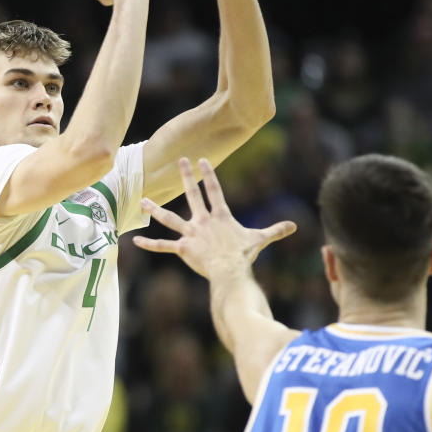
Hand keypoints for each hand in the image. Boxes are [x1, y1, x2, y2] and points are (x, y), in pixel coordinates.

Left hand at [133, 157, 295, 278]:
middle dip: (185, 176)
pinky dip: (150, 243)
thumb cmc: (244, 256)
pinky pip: (163, 245)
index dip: (208, 174)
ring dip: (156, 209)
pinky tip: (136, 240)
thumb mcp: (260, 239)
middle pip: (192, 194)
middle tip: (180, 160)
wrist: (230, 270)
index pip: (214, 190)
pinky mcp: (183, 248)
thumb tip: (295, 226)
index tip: (202, 160)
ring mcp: (191, 233)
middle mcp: (203, 220)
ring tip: (144, 200)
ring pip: (169, 218)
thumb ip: (275, 231)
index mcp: (219, 216)